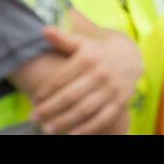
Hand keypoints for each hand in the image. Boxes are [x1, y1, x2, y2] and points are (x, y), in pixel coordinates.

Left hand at [30, 10, 140, 134]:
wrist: (129, 56)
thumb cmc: (96, 51)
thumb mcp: (82, 42)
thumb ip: (62, 39)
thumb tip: (44, 29)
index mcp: (88, 58)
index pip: (61, 78)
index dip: (45, 90)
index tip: (33, 99)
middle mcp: (100, 73)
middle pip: (70, 95)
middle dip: (50, 109)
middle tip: (33, 118)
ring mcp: (111, 88)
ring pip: (84, 109)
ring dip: (64, 121)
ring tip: (47, 129)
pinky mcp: (120, 101)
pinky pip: (103, 118)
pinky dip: (88, 128)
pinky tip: (72, 134)